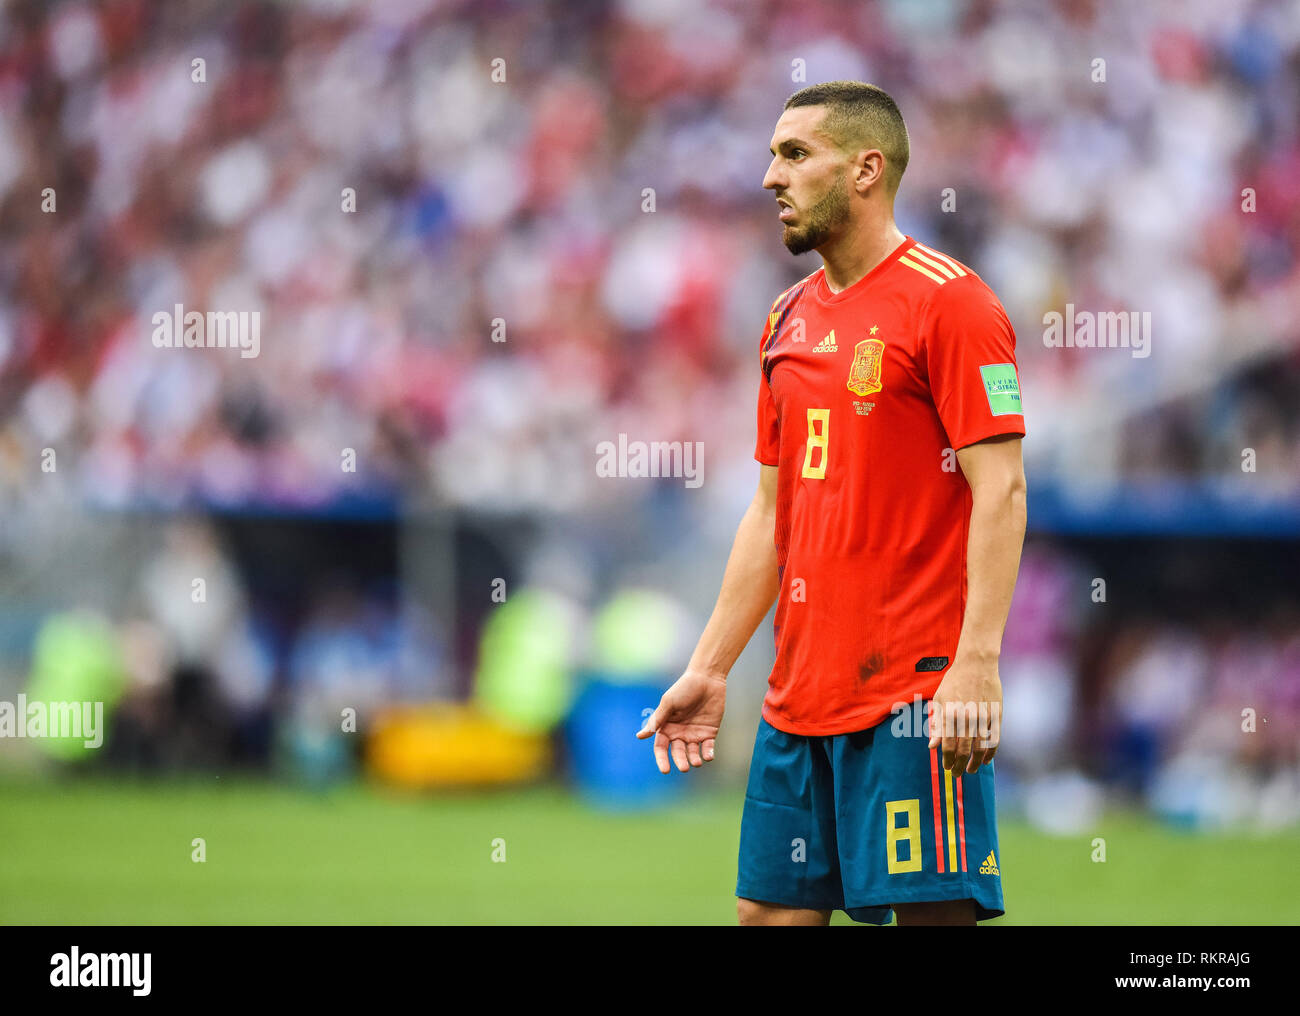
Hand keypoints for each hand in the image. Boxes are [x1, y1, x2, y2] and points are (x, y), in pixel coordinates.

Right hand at [636, 670, 726, 773]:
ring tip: (697, 762)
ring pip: (693, 753)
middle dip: (680, 761)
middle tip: (684, 768)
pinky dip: (708, 754)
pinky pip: (708, 747)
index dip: (662, 759)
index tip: (665, 770)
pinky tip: (708, 756)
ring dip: (694, 759)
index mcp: (667, 727)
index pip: (661, 747)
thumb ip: (657, 720)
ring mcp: (695, 734)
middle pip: (678, 752)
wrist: (707, 679)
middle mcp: (679, 733)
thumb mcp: (668, 703)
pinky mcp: (709, 733)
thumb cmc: (684, 689)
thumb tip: (640, 736)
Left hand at [927, 656, 1001, 774]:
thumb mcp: (940, 700)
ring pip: (980, 748)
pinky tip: (986, 760)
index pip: (948, 745)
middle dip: (959, 765)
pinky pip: (994, 740)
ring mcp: (983, 718)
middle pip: (964, 750)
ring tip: (970, 770)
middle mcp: (967, 718)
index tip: (947, 767)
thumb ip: (937, 725)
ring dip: (975, 763)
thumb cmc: (954, 682)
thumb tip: (932, 746)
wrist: (977, 665)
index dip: (947, 760)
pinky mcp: (997, 716)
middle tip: (956, 774)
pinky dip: (991, 752)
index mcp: (950, 714)